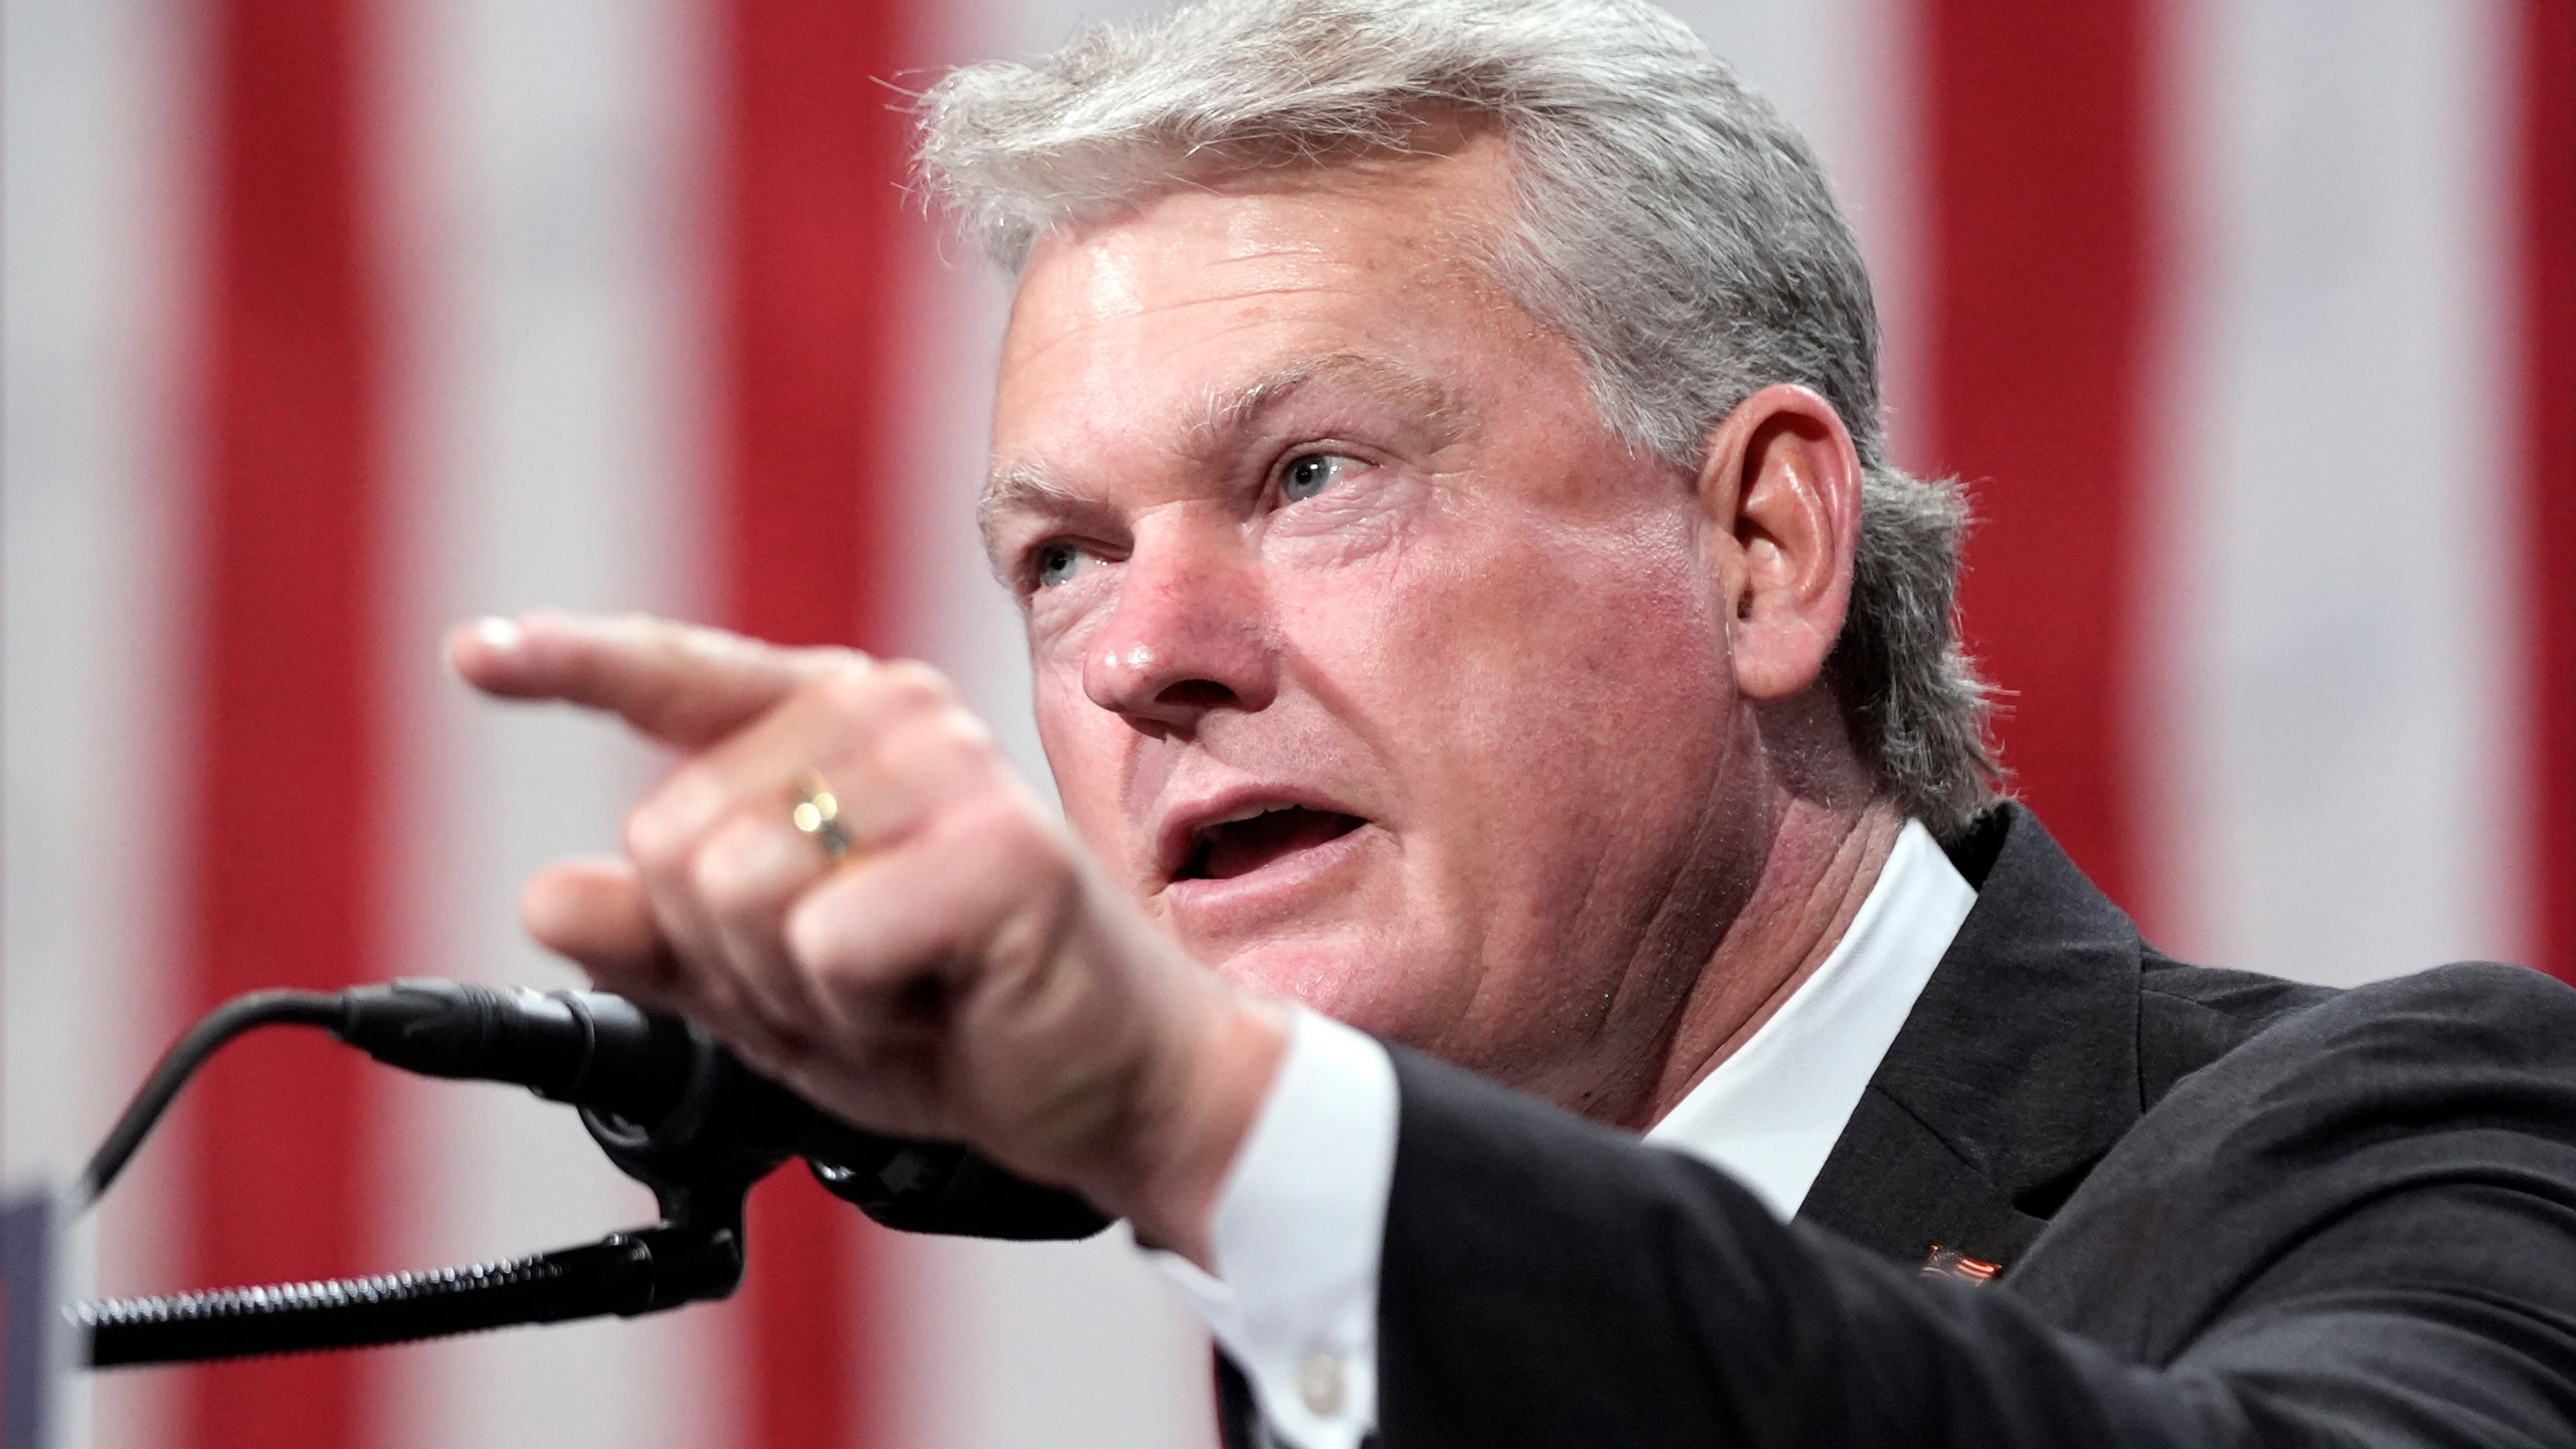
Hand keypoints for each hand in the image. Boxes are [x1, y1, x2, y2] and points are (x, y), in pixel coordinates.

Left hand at [449, 611, 1283, 1263]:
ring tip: (893, 992)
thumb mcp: (772, 988)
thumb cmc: (953, 1017)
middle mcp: (887, 714)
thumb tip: (550, 898)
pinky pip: (824, 944)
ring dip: (791, 991)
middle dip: (725, 958)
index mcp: (833, 722)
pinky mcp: (998, 847)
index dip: (571, 664)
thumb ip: (661, 939)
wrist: (1110, 1085)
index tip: (472, 656)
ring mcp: (947, 768)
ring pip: (732, 892)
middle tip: (844, 985)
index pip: (679, 676)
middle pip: (667, 840)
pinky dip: (857, 1013)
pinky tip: (937, 1003)